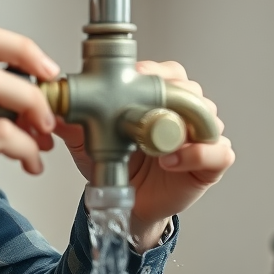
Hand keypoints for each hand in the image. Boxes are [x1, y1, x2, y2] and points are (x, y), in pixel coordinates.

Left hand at [53, 61, 234, 250]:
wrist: (128, 202)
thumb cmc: (117, 163)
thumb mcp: (87, 140)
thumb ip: (72, 122)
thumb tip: (53, 107)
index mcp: (158, 97)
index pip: (165, 71)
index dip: (152, 70)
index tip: (135, 74)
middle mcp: (182, 111)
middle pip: (190, 87)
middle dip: (170, 91)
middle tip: (148, 103)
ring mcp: (200, 135)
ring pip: (207, 114)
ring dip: (184, 122)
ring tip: (158, 137)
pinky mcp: (211, 162)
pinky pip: (219, 151)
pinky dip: (198, 152)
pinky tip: (170, 159)